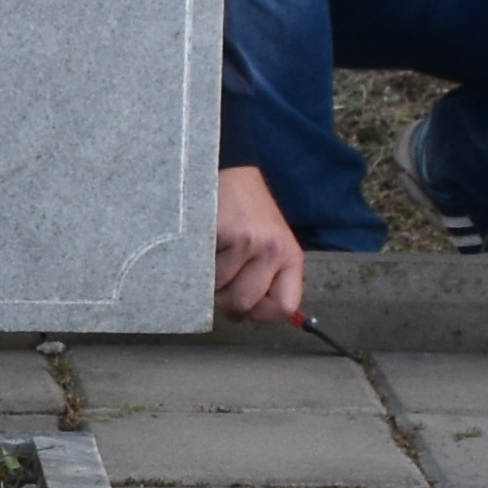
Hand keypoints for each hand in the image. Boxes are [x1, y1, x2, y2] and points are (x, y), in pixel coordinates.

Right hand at [211, 164, 306, 329]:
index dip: (261, 313)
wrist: (229, 170)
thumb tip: (243, 317)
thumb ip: (263, 280)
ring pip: (220, 289)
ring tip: (211, 256)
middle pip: (245, 303)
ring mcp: (250, 241)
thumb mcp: (268, 245)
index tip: (246, 305)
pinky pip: (204, 270)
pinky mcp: (224, 232)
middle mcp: (275, 250)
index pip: (285, 306)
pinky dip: (197, 264)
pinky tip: (202, 245)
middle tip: (220, 280)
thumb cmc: (245, 213)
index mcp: (290, 257)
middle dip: (226, 300)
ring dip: (208, 280)